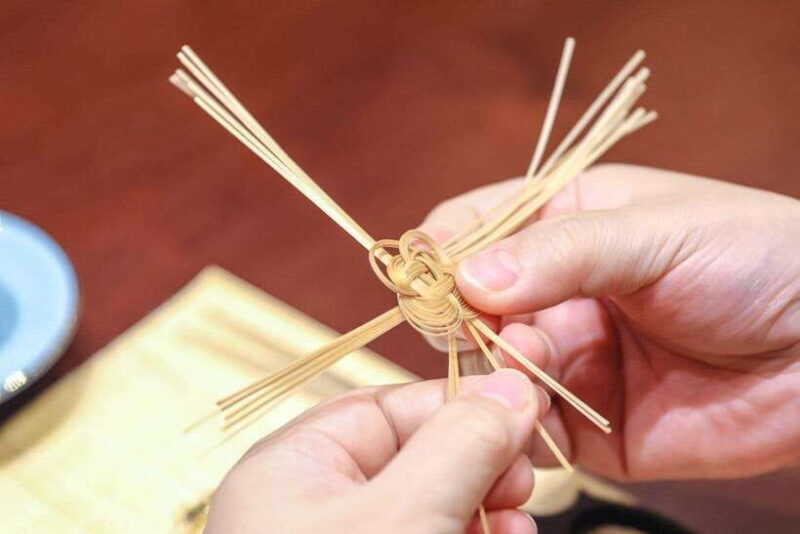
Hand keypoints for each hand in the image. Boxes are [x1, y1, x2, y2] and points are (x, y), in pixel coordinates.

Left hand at [205, 370, 545, 533]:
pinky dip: (469, 533)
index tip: (521, 414)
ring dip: (484, 505)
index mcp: (292, 465)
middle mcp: (310, 503)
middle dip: (479, 462)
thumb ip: (459, 444)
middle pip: (414, 455)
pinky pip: (423, 533)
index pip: (387, 407)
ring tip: (521, 518)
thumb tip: (514, 385)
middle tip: (526, 476)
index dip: (459, 405)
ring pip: (426, 502)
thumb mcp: (406, 514)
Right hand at [420, 164, 799, 479]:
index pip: (477, 225)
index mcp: (567, 224)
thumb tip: (469, 276)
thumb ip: (563, 252)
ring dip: (495, 367)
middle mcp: (557, 292)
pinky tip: (535, 411)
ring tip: (530, 357)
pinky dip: (519, 424)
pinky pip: (531, 426)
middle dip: (462, 314)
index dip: (444, 246)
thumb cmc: (755, 258)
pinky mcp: (589, 423)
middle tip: (475, 321)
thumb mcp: (656, 232)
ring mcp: (570, 356)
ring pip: (493, 368)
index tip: (426, 271)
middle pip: (471, 304)